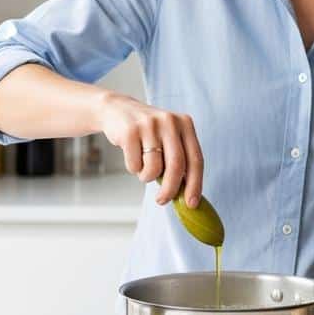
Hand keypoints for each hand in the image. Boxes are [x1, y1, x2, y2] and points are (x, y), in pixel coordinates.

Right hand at [96, 92, 203, 206]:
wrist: (117, 110)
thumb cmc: (148, 133)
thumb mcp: (168, 138)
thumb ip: (180, 161)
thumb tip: (187, 196)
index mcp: (185, 124)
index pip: (196, 159)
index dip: (195, 184)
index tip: (191, 204)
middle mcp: (170, 122)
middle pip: (177, 166)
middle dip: (170, 190)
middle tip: (162, 200)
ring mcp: (150, 125)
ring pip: (154, 168)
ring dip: (146, 177)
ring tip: (142, 168)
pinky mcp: (130, 131)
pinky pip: (135, 165)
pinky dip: (133, 168)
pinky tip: (132, 156)